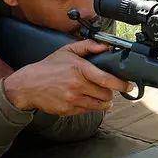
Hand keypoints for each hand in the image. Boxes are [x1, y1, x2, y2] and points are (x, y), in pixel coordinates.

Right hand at [3, 40, 133, 115]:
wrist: (28, 85)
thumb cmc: (49, 67)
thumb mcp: (67, 51)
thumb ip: (88, 46)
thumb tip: (106, 46)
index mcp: (79, 69)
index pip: (106, 80)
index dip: (121, 84)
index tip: (129, 86)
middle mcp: (77, 86)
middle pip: (106, 94)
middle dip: (111, 92)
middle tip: (108, 89)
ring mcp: (72, 100)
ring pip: (99, 105)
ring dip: (104, 102)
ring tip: (101, 96)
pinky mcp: (68, 110)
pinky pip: (88, 111)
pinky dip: (91, 106)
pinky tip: (86, 99)